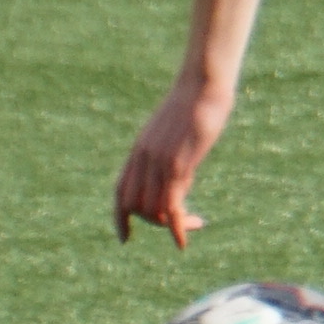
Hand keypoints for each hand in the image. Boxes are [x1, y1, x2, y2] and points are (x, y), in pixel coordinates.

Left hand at [113, 75, 230, 244]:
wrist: (203, 82)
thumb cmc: (197, 102)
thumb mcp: (177, 133)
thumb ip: (172, 156)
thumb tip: (180, 181)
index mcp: (140, 149)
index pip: (120, 191)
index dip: (120, 217)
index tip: (125, 237)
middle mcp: (143, 158)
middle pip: (134, 206)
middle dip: (153, 223)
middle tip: (183, 222)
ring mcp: (158, 162)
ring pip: (151, 210)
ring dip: (170, 225)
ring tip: (196, 222)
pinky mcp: (176, 165)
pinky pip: (169, 207)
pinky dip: (175, 229)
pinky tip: (184, 240)